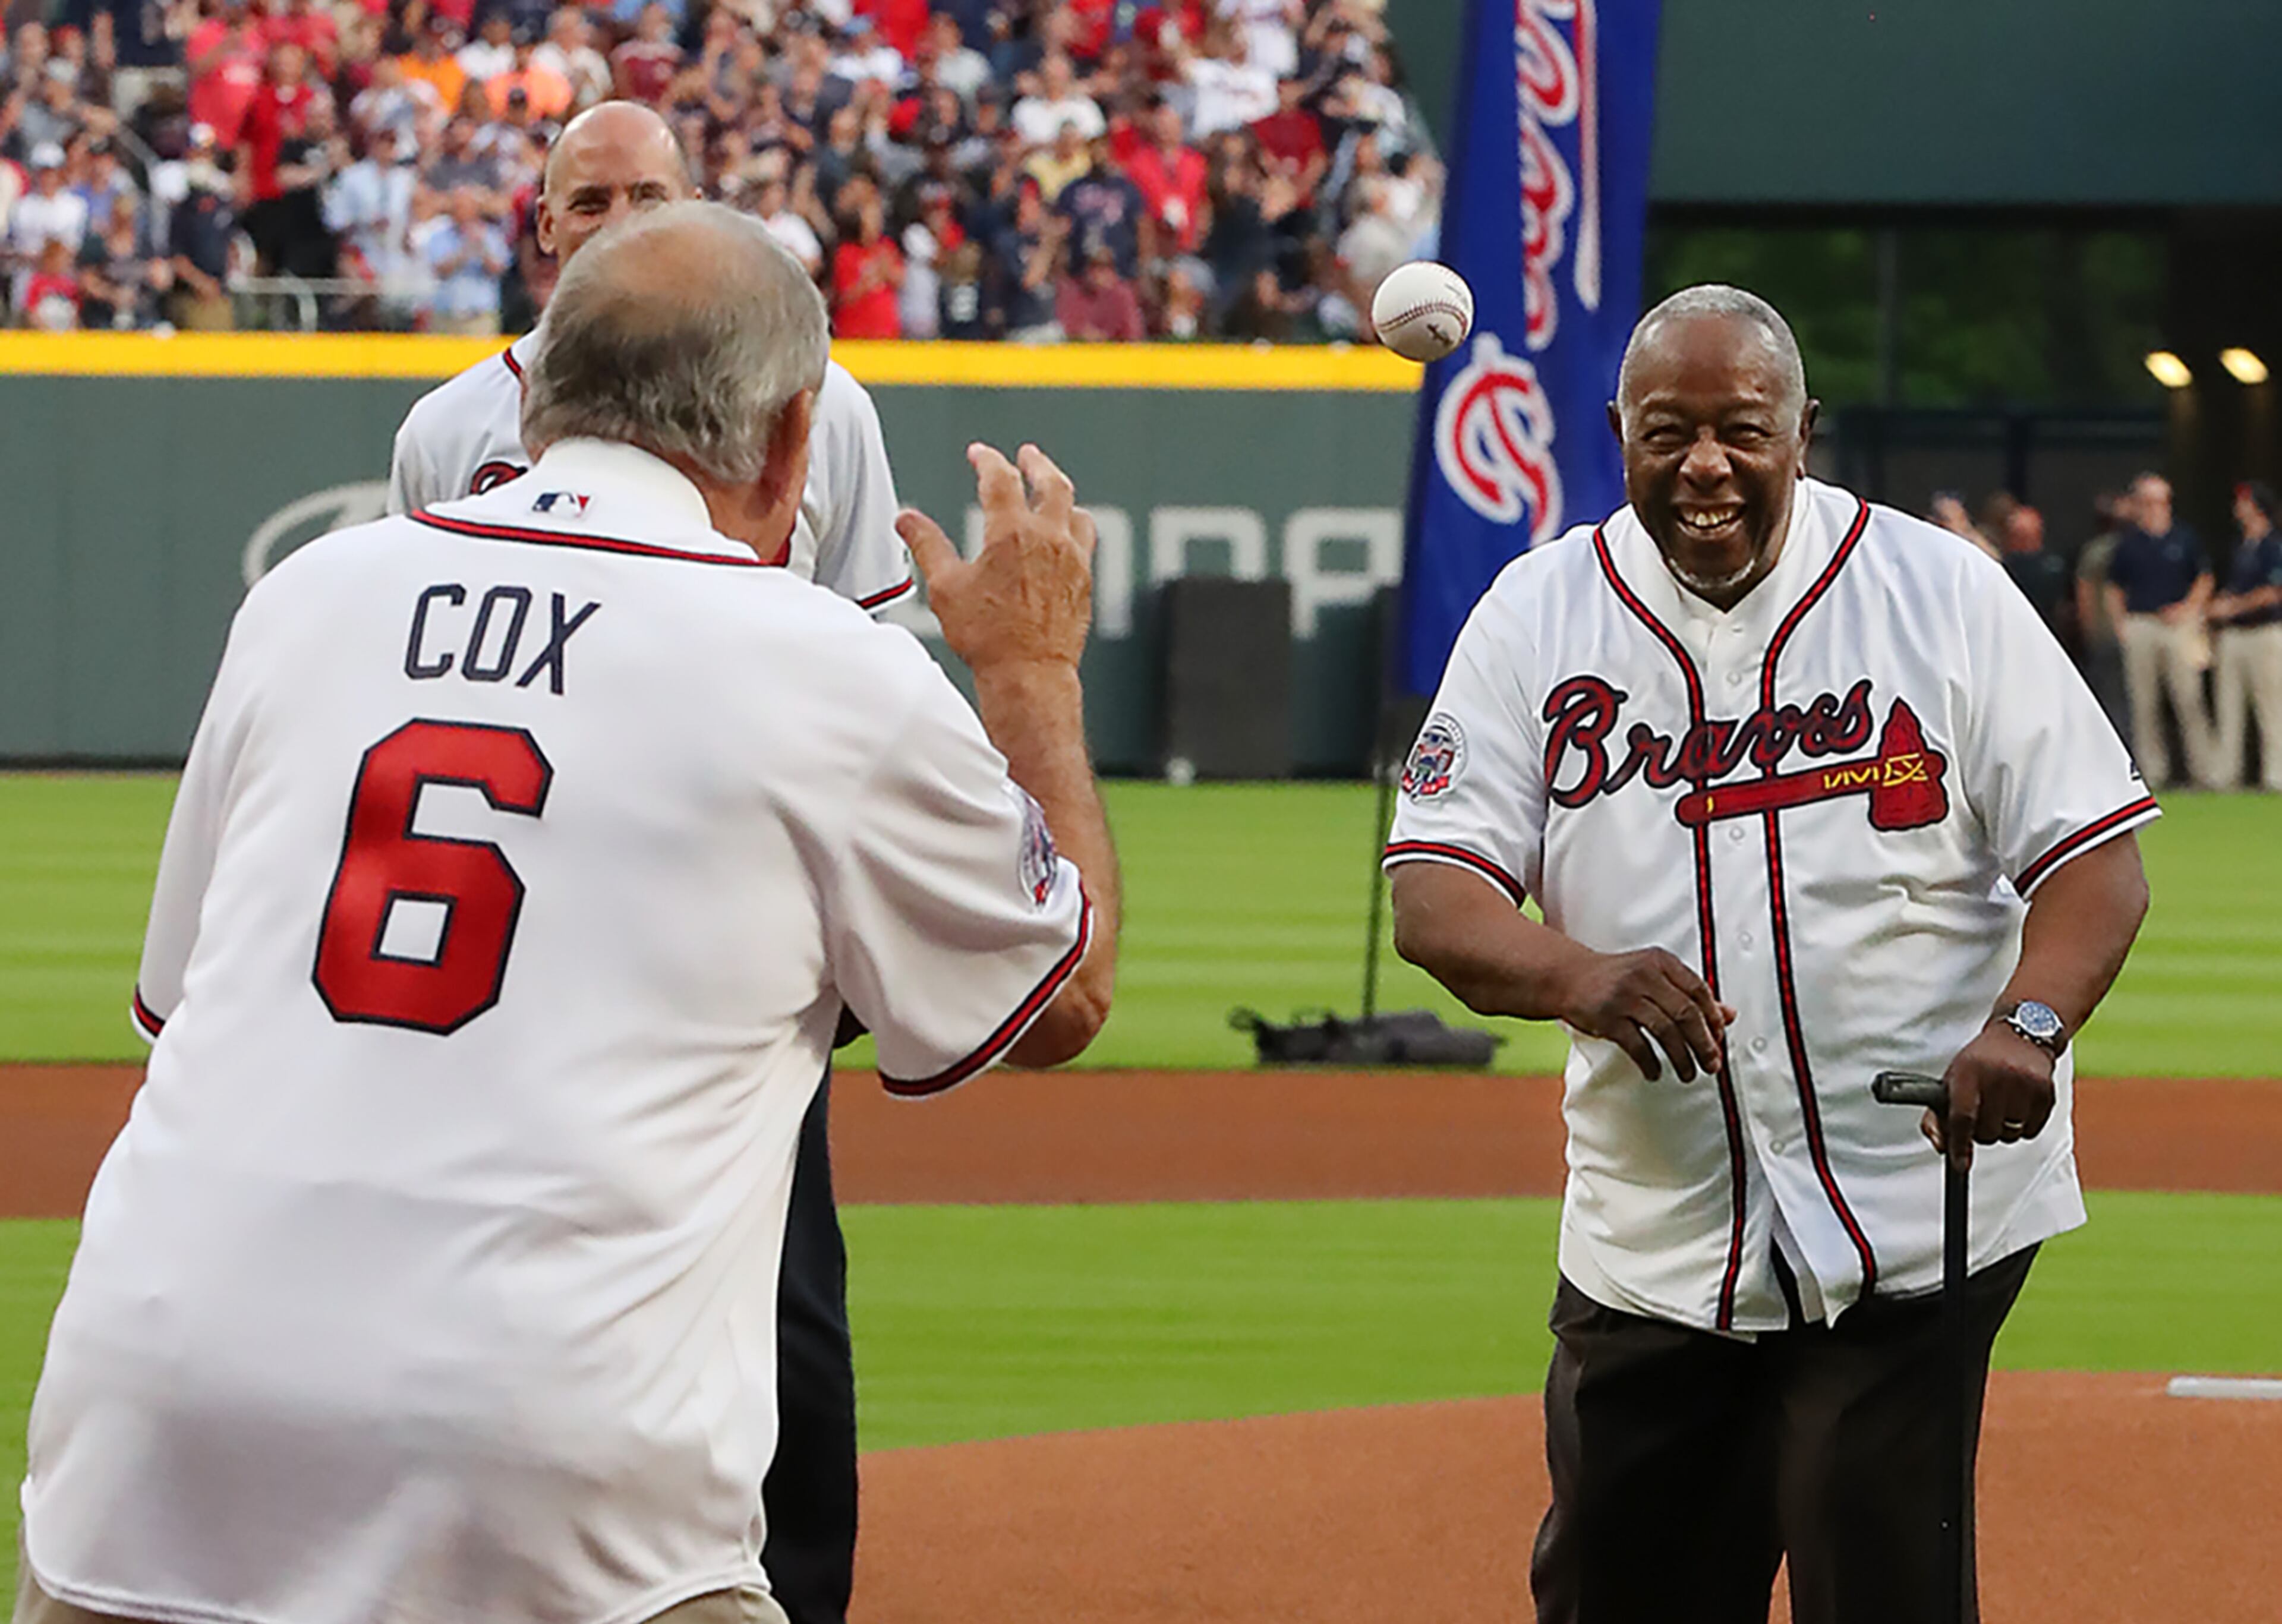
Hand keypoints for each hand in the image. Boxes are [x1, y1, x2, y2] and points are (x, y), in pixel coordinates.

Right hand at [897, 442, 1095, 673]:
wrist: (1029, 674)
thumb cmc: (987, 637)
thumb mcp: (947, 587)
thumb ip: (928, 545)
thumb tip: (906, 519)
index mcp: (1011, 533)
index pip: (1000, 479)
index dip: (987, 460)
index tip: (979, 454)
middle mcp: (1048, 539)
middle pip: (1051, 484)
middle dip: (1037, 464)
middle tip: (1028, 454)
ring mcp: (1073, 560)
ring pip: (1076, 510)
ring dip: (1062, 495)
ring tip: (1053, 492)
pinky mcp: (1084, 581)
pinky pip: (1086, 541)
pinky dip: (1075, 526)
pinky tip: (1068, 534)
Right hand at [1552, 946, 1732, 1082]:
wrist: (1569, 977)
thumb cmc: (1615, 978)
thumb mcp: (1655, 976)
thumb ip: (1690, 993)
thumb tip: (1728, 1015)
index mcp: (1661, 962)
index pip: (1699, 991)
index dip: (1713, 1019)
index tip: (1718, 1038)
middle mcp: (1645, 976)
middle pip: (1687, 1014)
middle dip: (1704, 1044)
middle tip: (1711, 1063)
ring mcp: (1625, 996)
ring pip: (1666, 1032)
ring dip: (1682, 1058)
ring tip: (1688, 1074)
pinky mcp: (1608, 1017)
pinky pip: (1638, 1046)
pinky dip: (1650, 1063)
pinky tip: (1656, 1073)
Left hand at [1924, 1022, 2055, 1169]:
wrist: (2021, 1035)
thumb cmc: (1979, 1063)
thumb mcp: (1952, 1080)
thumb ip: (1938, 1115)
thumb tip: (1942, 1147)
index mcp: (1967, 1072)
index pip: (1962, 1117)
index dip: (1959, 1145)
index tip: (1959, 1164)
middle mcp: (1997, 1077)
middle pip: (1986, 1133)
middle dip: (1980, 1131)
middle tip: (1982, 1113)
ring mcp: (2024, 1084)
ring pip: (2009, 1135)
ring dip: (2002, 1129)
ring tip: (2001, 1105)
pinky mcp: (2046, 1093)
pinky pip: (2031, 1131)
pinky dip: (2023, 1127)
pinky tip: (2018, 1104)